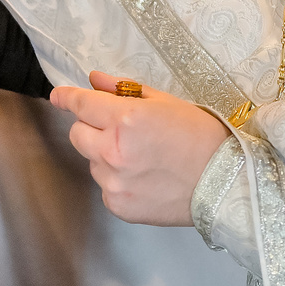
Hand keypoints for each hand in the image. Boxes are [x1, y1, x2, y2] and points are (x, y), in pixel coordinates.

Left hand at [51, 71, 229, 227]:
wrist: (226, 182)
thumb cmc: (201, 136)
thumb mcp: (165, 103)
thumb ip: (124, 91)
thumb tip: (94, 80)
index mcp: (125, 120)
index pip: (80, 105)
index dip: (67, 98)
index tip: (58, 96)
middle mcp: (113, 151)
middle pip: (77, 134)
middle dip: (91, 127)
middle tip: (118, 129)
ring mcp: (113, 182)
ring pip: (91, 161)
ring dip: (105, 155)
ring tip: (141, 158)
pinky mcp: (118, 205)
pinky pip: (104, 186)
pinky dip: (117, 180)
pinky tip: (144, 178)